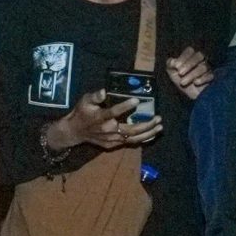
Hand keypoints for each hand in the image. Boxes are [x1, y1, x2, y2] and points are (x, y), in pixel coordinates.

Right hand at [45, 94, 159, 152]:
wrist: (75, 132)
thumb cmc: (82, 113)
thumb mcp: (85, 101)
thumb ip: (95, 96)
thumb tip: (104, 91)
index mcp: (100, 117)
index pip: (113, 112)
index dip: (124, 106)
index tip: (136, 100)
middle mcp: (107, 130)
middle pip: (130, 129)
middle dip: (146, 125)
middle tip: (158, 118)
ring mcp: (111, 139)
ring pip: (133, 138)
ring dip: (148, 133)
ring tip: (160, 127)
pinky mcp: (113, 145)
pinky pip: (130, 142)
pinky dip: (142, 138)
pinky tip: (152, 133)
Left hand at [164, 47, 211, 100]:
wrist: (192, 95)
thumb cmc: (182, 81)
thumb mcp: (172, 73)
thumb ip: (170, 65)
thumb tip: (173, 61)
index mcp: (190, 57)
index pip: (189, 51)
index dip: (183, 57)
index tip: (176, 67)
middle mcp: (201, 60)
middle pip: (199, 55)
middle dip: (188, 64)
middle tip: (180, 73)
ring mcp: (208, 68)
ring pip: (203, 66)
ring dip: (191, 74)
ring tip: (183, 82)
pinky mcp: (213, 77)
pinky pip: (210, 75)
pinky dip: (202, 78)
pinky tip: (195, 83)